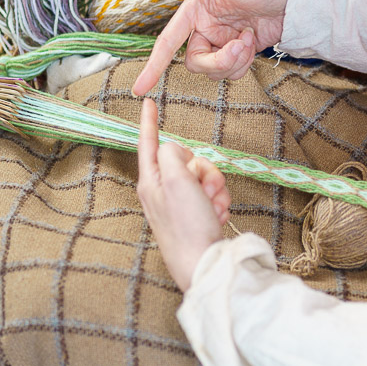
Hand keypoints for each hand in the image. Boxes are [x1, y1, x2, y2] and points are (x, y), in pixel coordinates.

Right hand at [130, 0, 288, 95]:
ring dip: (234, 60)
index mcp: (194, 11)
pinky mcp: (238, 52)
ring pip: (215, 70)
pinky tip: (253, 43)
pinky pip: (232, 71)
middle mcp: (204, 28)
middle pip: (196, 62)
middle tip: (240, 46)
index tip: (140, 89)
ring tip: (249, 38)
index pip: (167, 42)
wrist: (294, 0)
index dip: (153, 66)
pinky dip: (243, 63)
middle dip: (218, 60)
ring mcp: (221, 42)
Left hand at [136, 98, 231, 290]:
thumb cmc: (186, 224)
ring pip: (204, 177)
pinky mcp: (196, 217)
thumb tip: (177, 152)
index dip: (149, 121)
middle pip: (187, 160)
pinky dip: (219, 203)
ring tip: (214, 207)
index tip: (147, 102)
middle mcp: (162, 191)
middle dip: (205, 169)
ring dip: (216, 188)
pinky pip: (213, 196)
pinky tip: (217, 217)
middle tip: (207, 189)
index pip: (149, 143)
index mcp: (150, 181)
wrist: (203, 264)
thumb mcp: (175, 178)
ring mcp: (180, 205)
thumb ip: (172, 154)